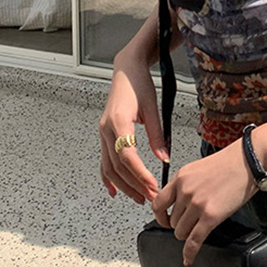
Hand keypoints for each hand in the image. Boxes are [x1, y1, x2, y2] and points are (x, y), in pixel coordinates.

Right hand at [99, 50, 170, 204]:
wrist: (127, 69)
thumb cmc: (139, 83)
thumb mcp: (153, 107)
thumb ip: (157, 134)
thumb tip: (164, 158)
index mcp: (118, 121)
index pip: (128, 156)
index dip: (140, 174)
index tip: (152, 186)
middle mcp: (106, 129)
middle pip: (117, 166)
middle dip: (134, 185)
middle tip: (150, 198)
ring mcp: (103, 132)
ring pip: (109, 167)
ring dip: (124, 185)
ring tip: (140, 197)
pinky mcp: (105, 134)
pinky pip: (104, 160)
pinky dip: (108, 178)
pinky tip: (114, 191)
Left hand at [151, 138, 259, 266]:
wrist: (248, 160)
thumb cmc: (229, 162)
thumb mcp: (198, 168)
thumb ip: (186, 184)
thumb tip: (180, 202)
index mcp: (181, 177)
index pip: (158, 203)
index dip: (160, 216)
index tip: (164, 220)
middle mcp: (185, 191)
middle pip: (172, 221)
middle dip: (181, 224)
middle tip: (192, 223)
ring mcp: (197, 204)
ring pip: (180, 232)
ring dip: (188, 234)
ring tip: (199, 228)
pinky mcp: (210, 216)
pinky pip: (193, 241)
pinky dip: (189, 253)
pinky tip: (189, 258)